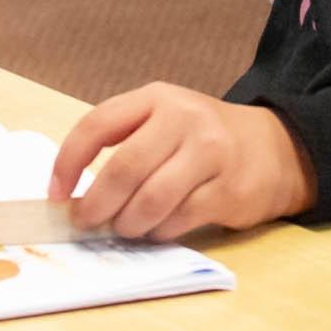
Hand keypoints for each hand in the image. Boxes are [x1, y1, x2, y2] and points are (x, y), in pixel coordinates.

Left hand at [46, 84, 313, 241]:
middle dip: (96, 204)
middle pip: (124, 168)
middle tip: (85, 222)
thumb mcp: (164, 120)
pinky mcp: (229, 191)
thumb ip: (123, 143)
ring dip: (127, 223)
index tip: (56, 194)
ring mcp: (210, 154)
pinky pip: (178, 220)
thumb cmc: (202, 139)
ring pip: (151, 200)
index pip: (98, 125)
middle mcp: (184, 119)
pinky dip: (158, 232)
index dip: (68, 162)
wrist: (275, 148)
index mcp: (157, 98)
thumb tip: (72, 193)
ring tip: (123, 228)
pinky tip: (156, 229)